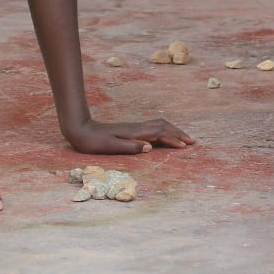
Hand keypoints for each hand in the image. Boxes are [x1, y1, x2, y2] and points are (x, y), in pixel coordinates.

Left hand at [63, 117, 195, 154]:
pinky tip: (165, 136)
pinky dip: (165, 131)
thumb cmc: (93, 141)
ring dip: (173, 131)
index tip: (185, 147)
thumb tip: (150, 148)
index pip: (159, 133)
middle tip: (193, 142)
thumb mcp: (110, 146)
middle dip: (179, 133)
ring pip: (159, 125)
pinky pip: (154, 127)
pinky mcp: (131, 130)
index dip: (173, 139)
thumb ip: (130, 147)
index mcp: (134, 132)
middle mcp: (137, 128)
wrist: (81, 129)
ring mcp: (134, 127)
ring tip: (184, 139)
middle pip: (163, 126)